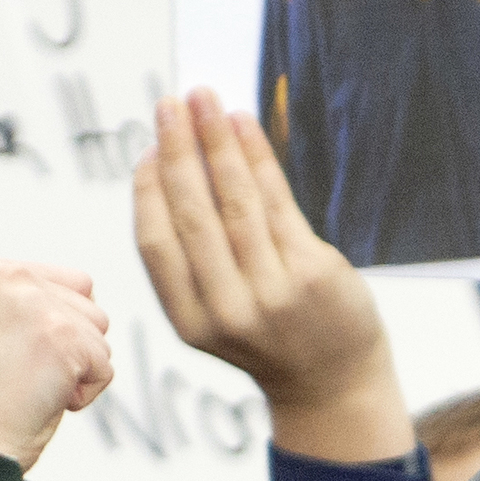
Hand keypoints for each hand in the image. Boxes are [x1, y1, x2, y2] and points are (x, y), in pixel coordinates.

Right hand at [0, 260, 111, 471]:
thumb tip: (88, 297)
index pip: (74, 283)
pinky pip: (105, 367)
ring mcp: (37, 306)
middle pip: (92, 308)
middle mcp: (13, 278)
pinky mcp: (62, 337)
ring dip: (77, 371)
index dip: (60, 330)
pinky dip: (84, 395)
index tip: (17, 356)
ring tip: (31, 387)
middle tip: (24, 376)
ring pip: (101, 337)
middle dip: (72, 349)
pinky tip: (43, 400)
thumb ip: (33, 304)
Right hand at [134, 88, 409, 464]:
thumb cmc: (268, 337)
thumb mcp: (215, 316)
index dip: (148, 191)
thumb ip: (190, 261)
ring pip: (236, 202)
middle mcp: (228, 311)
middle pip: (193, 216)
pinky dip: (257, 157)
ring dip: (216, 142)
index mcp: (191, 323)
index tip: (147, 148)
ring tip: (205, 98)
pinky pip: (277, 201)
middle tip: (169, 103)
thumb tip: (167, 169)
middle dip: (178, 152)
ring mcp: (273, 293)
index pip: (155, 245)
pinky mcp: (311, 272)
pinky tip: (242, 124)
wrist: (332, 382)